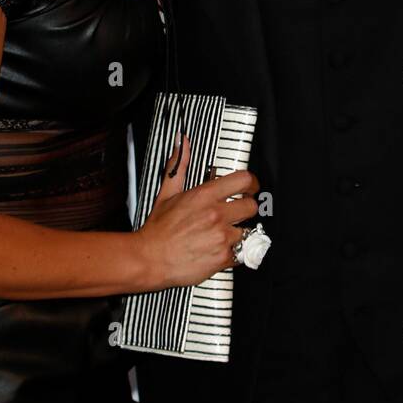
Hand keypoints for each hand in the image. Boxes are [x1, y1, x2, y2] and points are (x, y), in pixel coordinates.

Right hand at [135, 134, 259, 288]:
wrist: (150, 259)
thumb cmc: (159, 229)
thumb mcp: (167, 193)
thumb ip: (179, 166)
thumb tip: (182, 144)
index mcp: (204, 196)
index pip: (244, 180)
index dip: (251, 184)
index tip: (250, 188)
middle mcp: (216, 215)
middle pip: (251, 206)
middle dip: (246, 208)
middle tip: (237, 212)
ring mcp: (221, 237)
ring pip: (247, 230)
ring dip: (238, 233)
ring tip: (222, 234)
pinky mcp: (223, 257)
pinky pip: (240, 252)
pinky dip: (232, 252)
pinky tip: (217, 249)